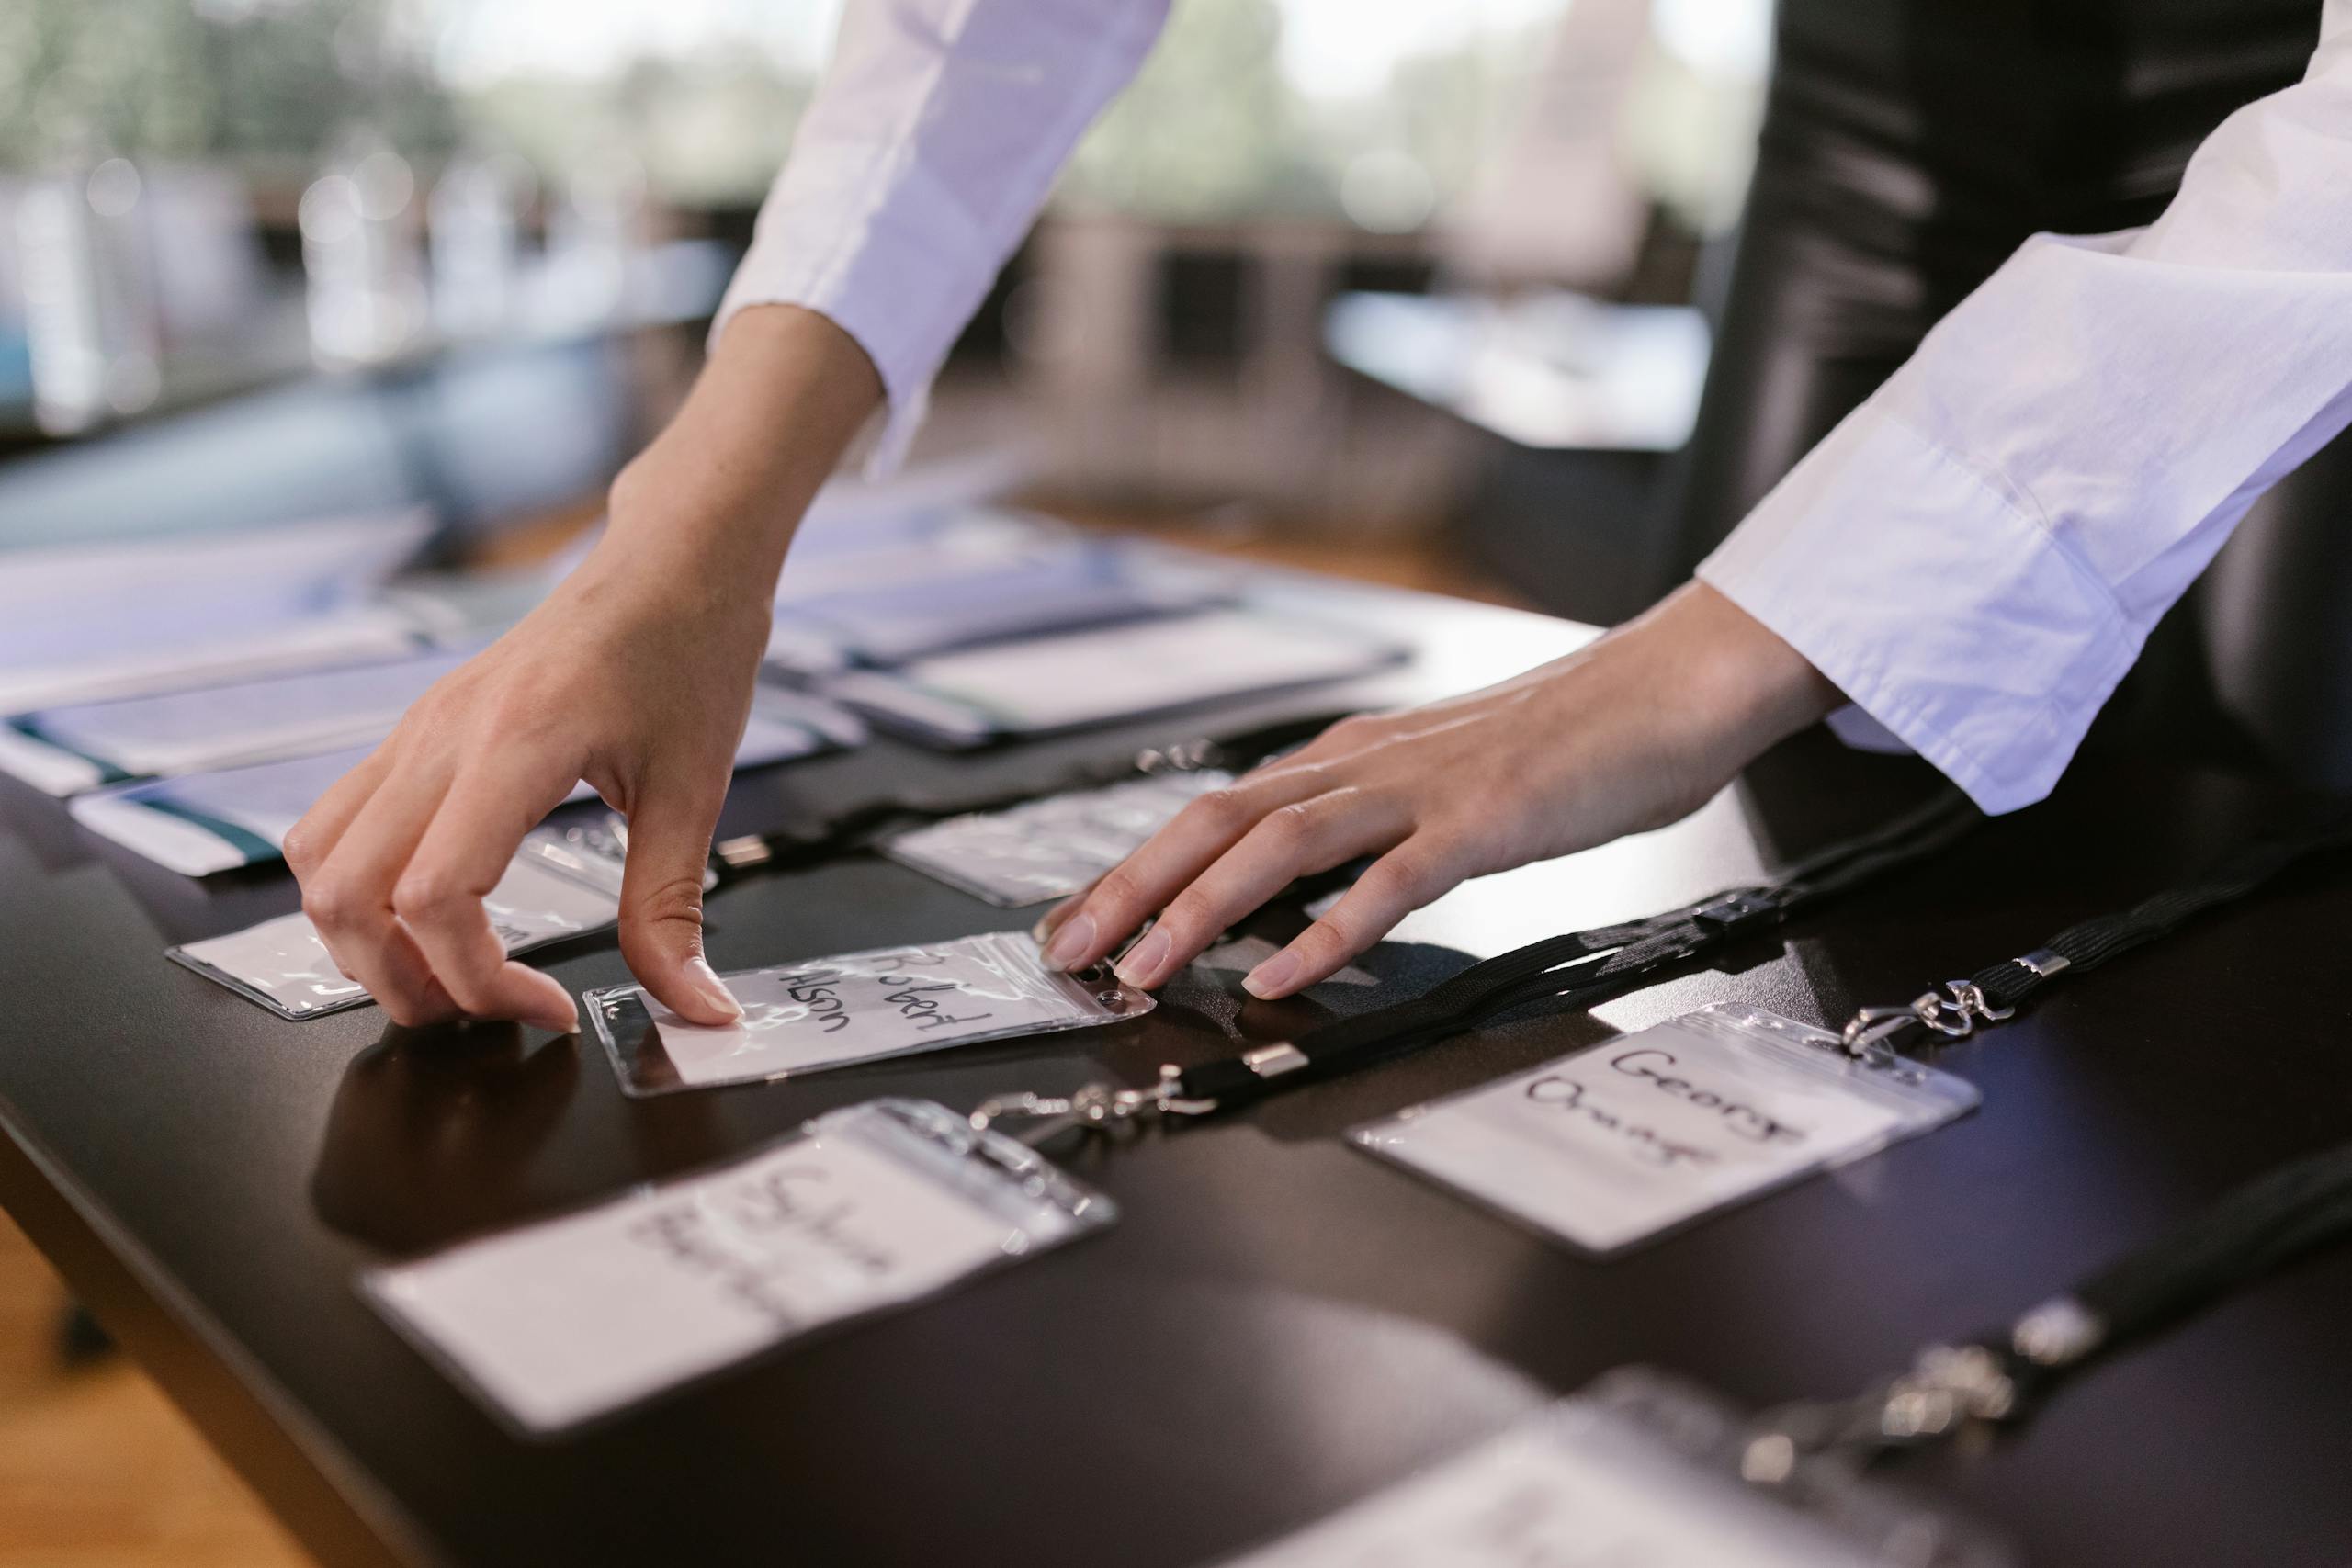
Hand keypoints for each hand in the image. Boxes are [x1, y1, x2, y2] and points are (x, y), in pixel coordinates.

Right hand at [285, 305, 879, 1029]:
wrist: (674, 558)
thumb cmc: (690, 648)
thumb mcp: (697, 791)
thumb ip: (673, 911)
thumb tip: (696, 1009)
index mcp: (515, 744)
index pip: (434, 895)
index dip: (478, 979)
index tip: (549, 1009)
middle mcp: (442, 735)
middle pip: (344, 893)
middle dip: (401, 981)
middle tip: (485, 1013)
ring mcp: (417, 729)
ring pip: (318, 858)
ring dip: (361, 940)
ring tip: (451, 975)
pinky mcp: (416, 731)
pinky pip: (339, 822)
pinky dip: (359, 890)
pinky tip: (436, 915)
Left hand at [1033, 583, 1840, 998]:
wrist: (1666, 689)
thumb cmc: (1564, 745)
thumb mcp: (1439, 785)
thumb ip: (1366, 831)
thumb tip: (1295, 892)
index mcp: (1347, 759)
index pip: (1213, 813)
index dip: (1133, 868)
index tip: (1076, 922)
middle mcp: (1363, 765)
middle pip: (1215, 821)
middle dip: (1128, 889)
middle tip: (1064, 950)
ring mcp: (1419, 790)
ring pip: (1277, 846)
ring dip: (1198, 910)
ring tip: (1144, 971)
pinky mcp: (1479, 823)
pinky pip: (1387, 882)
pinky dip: (1324, 931)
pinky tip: (1281, 975)